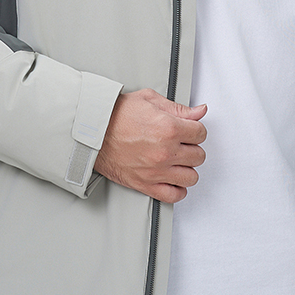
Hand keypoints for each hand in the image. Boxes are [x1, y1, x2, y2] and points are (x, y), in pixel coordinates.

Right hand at [94, 88, 207, 202]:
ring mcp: (156, 171)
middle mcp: (165, 151)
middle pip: (198, 156)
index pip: (201, 133)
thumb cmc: (116, 115)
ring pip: (191, 177)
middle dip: (192, 148)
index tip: (190, 130)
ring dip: (187, 168)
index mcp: (169, 128)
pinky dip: (178, 189)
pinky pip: (174, 195)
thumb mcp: (150, 100)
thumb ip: (179, 108)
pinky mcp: (146, 184)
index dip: (196, 130)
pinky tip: (173, 179)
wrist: (92, 131)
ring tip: (178, 161)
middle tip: (181, 143)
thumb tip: (200, 111)